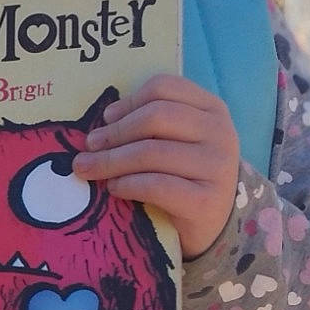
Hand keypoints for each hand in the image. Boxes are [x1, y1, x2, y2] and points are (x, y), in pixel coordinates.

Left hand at [73, 74, 239, 259]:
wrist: (214, 221)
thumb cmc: (186, 173)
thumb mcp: (177, 139)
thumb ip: (150, 123)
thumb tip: (104, 121)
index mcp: (211, 108)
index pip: (163, 88)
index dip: (128, 102)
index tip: (106, 118)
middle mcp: (220, 133)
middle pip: (155, 117)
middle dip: (114, 132)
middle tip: (90, 146)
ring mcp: (217, 167)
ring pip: (152, 152)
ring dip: (111, 161)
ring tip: (89, 169)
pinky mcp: (206, 201)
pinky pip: (156, 185)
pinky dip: (128, 184)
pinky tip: (114, 188)